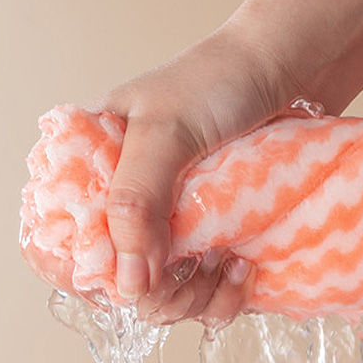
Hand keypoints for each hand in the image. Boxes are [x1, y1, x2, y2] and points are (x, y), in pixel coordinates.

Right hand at [91, 21, 297, 325]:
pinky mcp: (219, 237)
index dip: (98, 277)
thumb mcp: (165, 132)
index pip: (71, 247)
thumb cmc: (219, 79)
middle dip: (161, 295)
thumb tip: (128, 284)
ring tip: (231, 263)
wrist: (291, 63)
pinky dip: (226, 296)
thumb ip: (136, 202)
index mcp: (97, 173)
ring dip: (198, 299)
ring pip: (168, 298)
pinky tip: (246, 266)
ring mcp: (177, 224)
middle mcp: (133, 204)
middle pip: (123, 285)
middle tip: (198, 270)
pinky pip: (210, 294)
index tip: (140, 284)